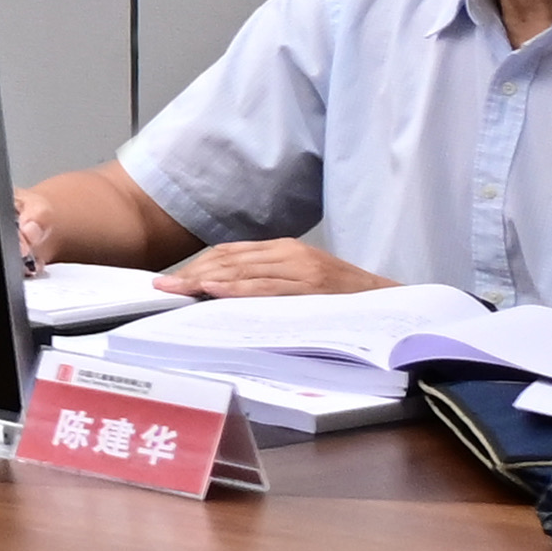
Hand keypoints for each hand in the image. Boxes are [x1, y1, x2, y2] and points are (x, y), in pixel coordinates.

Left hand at [155, 237, 390, 300]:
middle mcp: (289, 253)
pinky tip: (213, 290)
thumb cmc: (341, 296)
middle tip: (160, 285)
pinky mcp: (312, 285)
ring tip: (176, 288)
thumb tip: (220, 292)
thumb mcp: (299, 281)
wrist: (391, 301)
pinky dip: (237, 288)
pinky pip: (267, 287)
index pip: (229, 252)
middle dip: (191, 272)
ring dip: (204, 279)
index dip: (197, 264)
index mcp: (283, 249)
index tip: (170, 278)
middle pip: (229, 259)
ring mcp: (301, 268)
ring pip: (243, 270)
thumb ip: (266, 280)